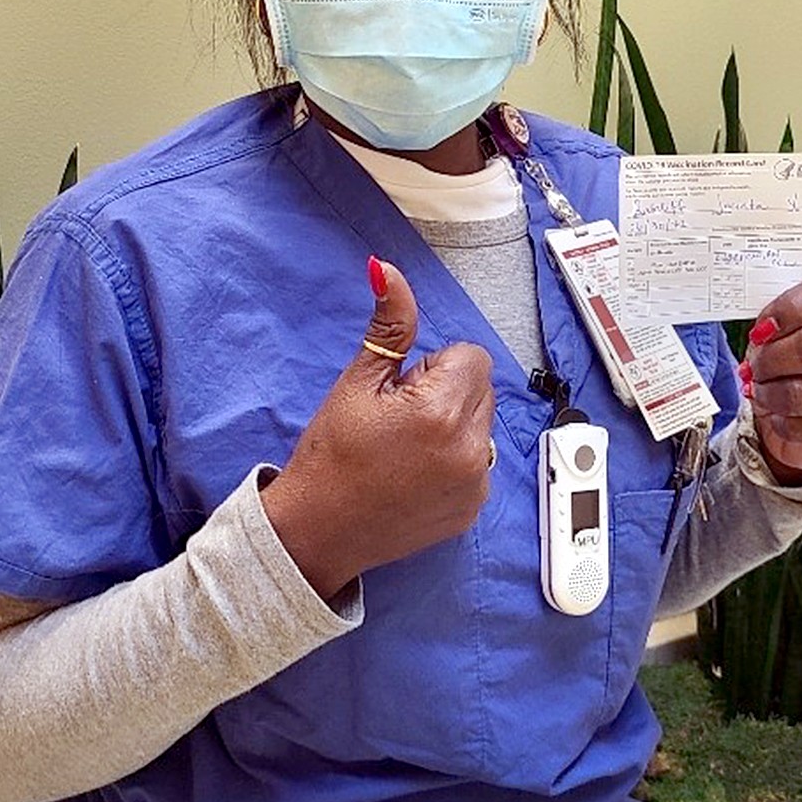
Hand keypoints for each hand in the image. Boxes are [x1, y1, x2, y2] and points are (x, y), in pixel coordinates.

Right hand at [260, 257, 495, 598]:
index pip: (470, 356)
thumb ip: (388, 325)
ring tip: (405, 447)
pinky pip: (479, 462)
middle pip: (481, 387)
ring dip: (454, 425)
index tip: (401, 390)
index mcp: (441, 411)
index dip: (433, 366)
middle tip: (398, 417)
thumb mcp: (357, 382)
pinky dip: (455, 459)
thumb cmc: (331, 456)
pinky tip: (414, 471)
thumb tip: (388, 271)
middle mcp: (468, 449)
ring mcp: (475, 483)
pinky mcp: (473, 508)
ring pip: (482, 424)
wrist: (319, 530)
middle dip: (447, 391)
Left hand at [740, 274, 801, 483]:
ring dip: (770, 396)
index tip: (761, 331)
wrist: (799, 424)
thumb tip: (761, 336)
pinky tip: (782, 417)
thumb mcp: (774, 340)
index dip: (786, 310)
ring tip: (763, 394)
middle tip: (754, 370)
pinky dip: (782, 424)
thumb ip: (769, 328)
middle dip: (768, 362)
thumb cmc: (786, 372)